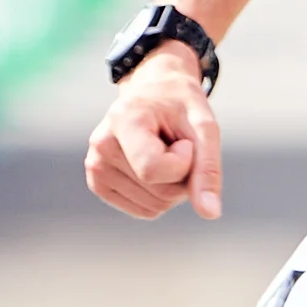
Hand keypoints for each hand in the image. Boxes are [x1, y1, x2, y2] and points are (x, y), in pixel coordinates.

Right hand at [85, 49, 222, 219]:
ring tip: (164, 153)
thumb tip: (210, 214)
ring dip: (173, 187)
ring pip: (154, 207)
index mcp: (122, 120)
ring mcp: (96, 166)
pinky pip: (144, 211)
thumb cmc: (181, 106)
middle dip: (183, 177)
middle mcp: (101, 145)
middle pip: (159, 194)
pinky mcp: (98, 183)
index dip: (183, 163)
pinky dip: (159, 196)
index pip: (152, 170)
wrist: (155, 92)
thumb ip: (208, 168)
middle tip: (176, 145)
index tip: (184, 139)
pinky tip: (153, 167)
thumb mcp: (204, 128)